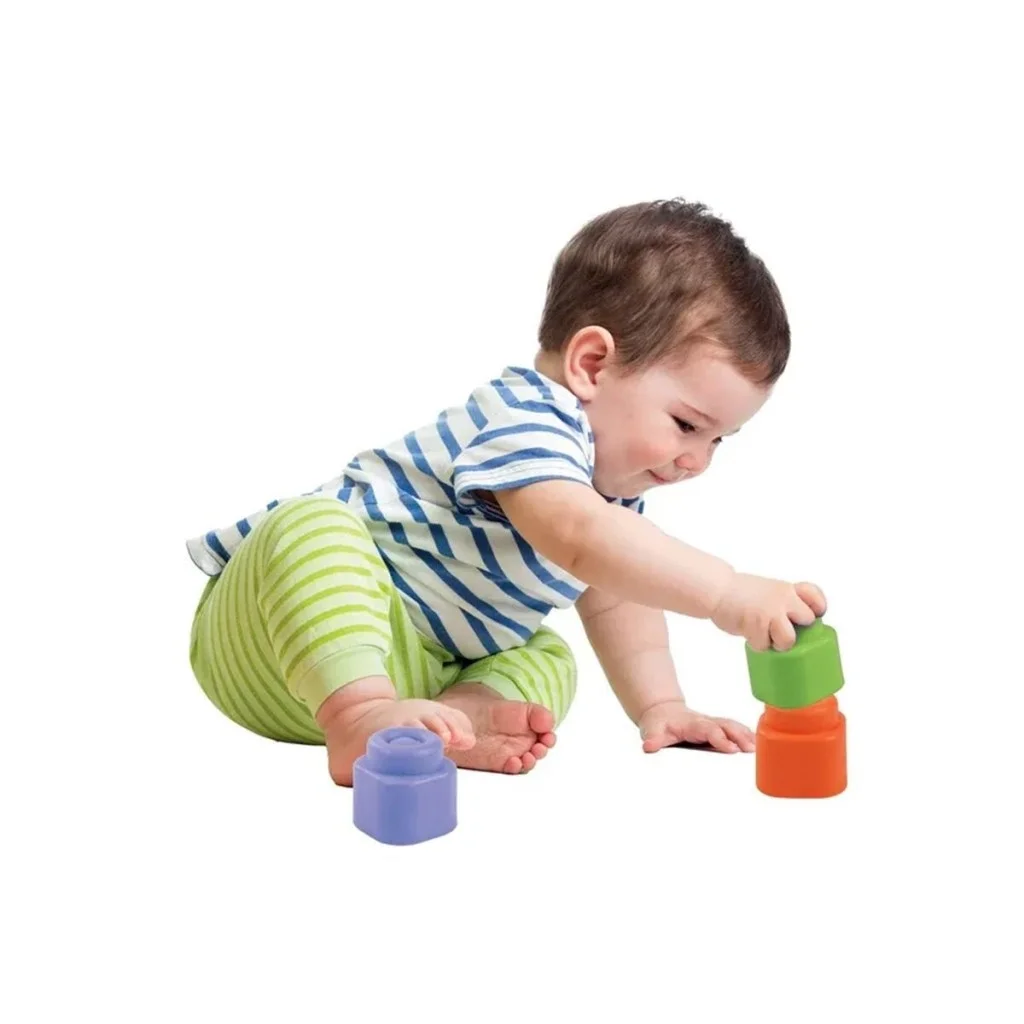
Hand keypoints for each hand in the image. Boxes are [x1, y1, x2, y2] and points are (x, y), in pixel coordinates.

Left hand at [638, 699, 755, 753]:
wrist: (662, 712)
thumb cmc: (659, 725)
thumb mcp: (652, 731)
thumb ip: (653, 739)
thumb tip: (648, 747)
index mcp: (691, 724)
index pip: (708, 729)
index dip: (719, 738)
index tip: (731, 748)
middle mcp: (705, 722)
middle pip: (725, 725)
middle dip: (739, 736)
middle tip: (751, 749)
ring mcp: (713, 723)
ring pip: (732, 726)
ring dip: (746, 735)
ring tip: (760, 749)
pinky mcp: (717, 727)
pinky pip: (734, 728)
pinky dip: (747, 734)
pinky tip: (759, 745)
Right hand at [711, 574, 826, 650]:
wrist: (718, 590)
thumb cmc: (742, 593)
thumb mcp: (769, 590)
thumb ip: (785, 603)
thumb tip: (797, 625)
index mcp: (787, 589)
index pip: (815, 596)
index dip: (817, 608)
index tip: (812, 615)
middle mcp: (783, 597)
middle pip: (808, 619)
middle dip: (796, 629)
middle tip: (780, 629)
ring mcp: (770, 611)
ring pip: (788, 639)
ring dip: (778, 643)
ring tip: (766, 637)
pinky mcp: (756, 625)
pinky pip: (764, 645)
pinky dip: (757, 644)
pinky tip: (749, 634)